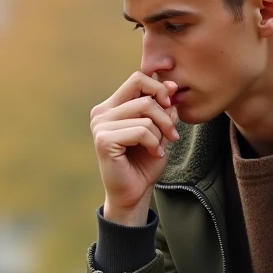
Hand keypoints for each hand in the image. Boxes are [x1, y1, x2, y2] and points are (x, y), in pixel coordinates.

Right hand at [90, 72, 179, 224]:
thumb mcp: (159, 130)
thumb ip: (163, 109)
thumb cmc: (144, 162)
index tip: (171, 104)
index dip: (159, 88)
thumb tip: (172, 87)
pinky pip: (141, 131)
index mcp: (112, 106)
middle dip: (165, 116)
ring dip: (160, 133)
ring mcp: (100, 125)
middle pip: (144, 96)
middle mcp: (102, 113)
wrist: (134, 193)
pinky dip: (154, 143)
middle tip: (172, 135)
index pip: (137, 79)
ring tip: (159, 149)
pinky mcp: (103, 140)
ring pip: (145, 114)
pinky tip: (154, 154)